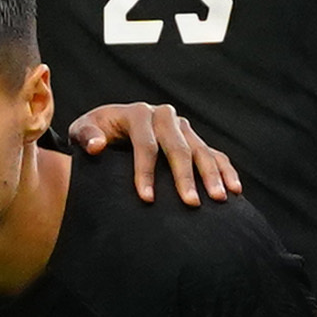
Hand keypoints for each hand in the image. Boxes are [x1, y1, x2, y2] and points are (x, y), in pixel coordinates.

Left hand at [65, 98, 242, 202]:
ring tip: (219, 199)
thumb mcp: (82, 131)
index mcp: (137, 113)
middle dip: (185, 176)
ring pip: (200, 149)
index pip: (145, 144)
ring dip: (211, 174)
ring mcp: (183, 127)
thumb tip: (97, 146)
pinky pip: (215, 153)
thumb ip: (85, 136)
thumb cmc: (94, 134)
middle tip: (190, 203)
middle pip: (178, 146)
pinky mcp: (194, 138)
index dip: (145, 171)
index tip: (147, 199)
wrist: (111, 127)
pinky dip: (226, 170)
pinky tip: (235, 190)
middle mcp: (164, 116)